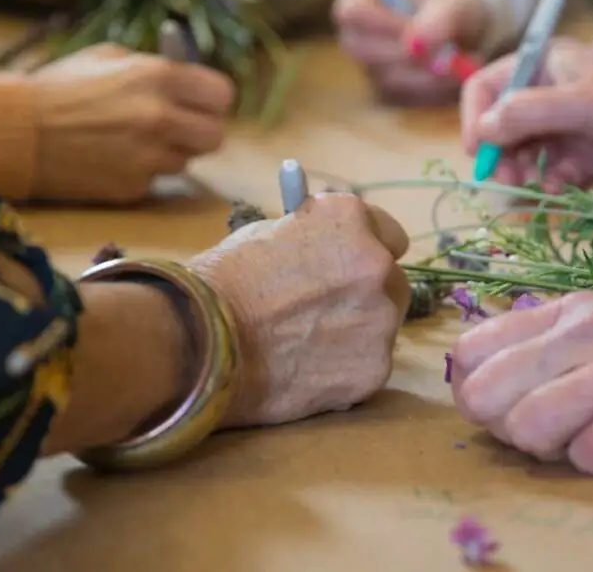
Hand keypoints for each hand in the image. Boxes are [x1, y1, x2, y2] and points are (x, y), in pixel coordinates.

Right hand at [30, 43, 234, 202]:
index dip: (211, 100)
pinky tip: (111, 159)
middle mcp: (159, 118)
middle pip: (215, 137)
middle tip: (180, 128)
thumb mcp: (108, 60)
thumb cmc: (58, 89)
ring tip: (131, 142)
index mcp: (157, 77)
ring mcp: (147, 157)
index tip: (201, 103)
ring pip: (185, 162)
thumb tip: (188, 80)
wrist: (14, 134)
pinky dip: (140, 172)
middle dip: (200, 132)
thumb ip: (154, 70)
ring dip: (168, 154)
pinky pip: (154, 181)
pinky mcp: (132, 188)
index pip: (221, 95)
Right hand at [188, 194, 411, 426]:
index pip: (388, 235)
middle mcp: (377, 265)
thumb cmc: (221, 281)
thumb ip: (311, 241)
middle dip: (365, 295)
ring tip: (306, 347)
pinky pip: (368, 365)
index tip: (345, 267)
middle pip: (392, 282)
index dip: (362, 253)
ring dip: (356, 333)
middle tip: (326, 312)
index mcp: (351, 221)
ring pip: (381, 327)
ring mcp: (380, 321)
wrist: (200, 341)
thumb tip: (325, 251)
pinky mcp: (373, 370)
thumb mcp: (266, 235)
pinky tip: (305, 372)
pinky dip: (344, 370)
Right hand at [332, 0, 489, 104]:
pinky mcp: (387, 95)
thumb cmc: (455, 7)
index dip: (384, 24)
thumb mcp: (456, 2)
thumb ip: (439, 18)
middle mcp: (357, 37)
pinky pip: (406, 100)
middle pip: (368, 52)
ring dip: (430, 77)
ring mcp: (369, 69)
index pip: (352, 13)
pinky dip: (435, 92)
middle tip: (453, 55)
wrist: (467, 32)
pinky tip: (456, 76)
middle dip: (412, 56)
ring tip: (465, 62)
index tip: (421, 30)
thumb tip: (414, 46)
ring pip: (390, 80)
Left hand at [450, 292, 592, 474]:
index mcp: (567, 309)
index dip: (471, 390)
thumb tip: (474, 380)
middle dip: (501, 426)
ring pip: (527, 427)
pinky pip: (589, 457)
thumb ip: (544, 346)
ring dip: (548, 449)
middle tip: (540, 431)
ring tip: (586, 437)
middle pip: (485, 393)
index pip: (469, 349)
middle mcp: (588, 329)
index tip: (498, 407)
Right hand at [461, 39, 592, 189]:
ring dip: (523, 173)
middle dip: (500, 155)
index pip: (487, 87)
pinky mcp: (585, 153)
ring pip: (525, 153)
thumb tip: (483, 131)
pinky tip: (561, 191)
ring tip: (534, 189)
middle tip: (507, 181)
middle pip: (502, 126)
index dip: (475, 118)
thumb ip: (526, 114)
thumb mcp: (581, 104)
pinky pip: (552, 171)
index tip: (478, 151)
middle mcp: (549, 92)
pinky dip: (551, 183)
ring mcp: (567, 124)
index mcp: (544, 64)